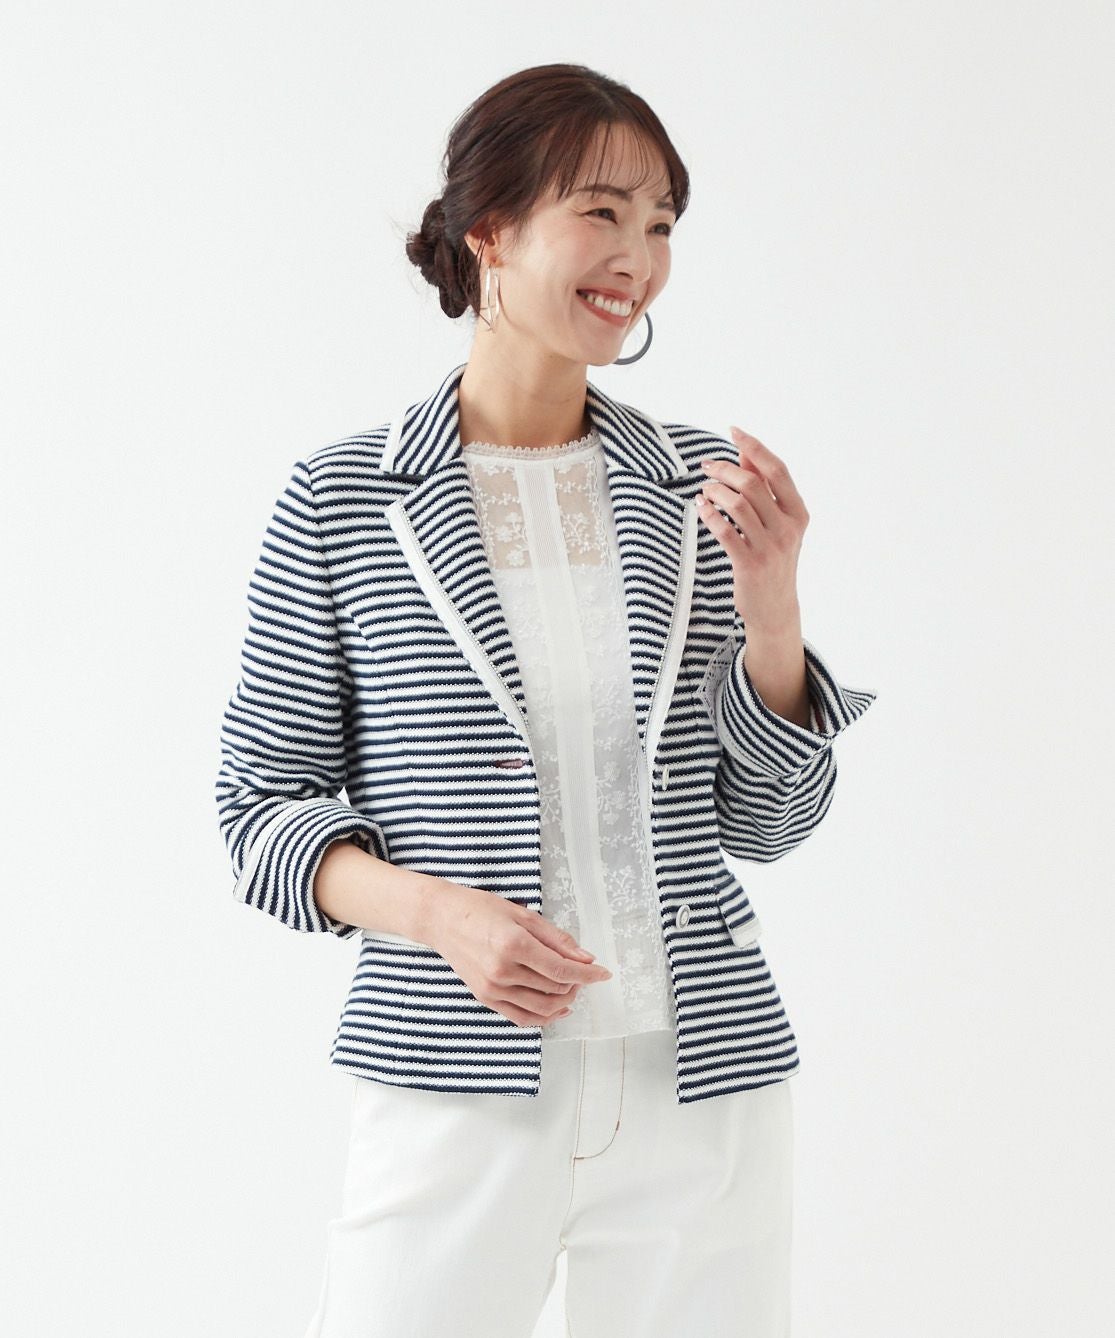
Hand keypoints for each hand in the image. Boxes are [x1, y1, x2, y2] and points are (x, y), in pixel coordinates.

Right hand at [425, 881, 612, 1027]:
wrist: (443, 920)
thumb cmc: (482, 910)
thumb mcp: (523, 914)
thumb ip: (556, 939)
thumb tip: (586, 958)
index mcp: (514, 944)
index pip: (561, 970)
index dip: (588, 975)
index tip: (604, 974)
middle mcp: (502, 970)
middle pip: (554, 989)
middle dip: (577, 984)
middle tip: (584, 972)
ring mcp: (492, 988)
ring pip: (542, 1008)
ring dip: (564, 1001)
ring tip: (571, 988)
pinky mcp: (485, 998)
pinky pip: (521, 1018)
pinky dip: (544, 1017)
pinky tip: (557, 1008)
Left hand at [697, 427, 809, 629]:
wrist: (775, 608)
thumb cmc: (774, 560)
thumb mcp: (777, 524)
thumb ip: (763, 490)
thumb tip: (745, 455)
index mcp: (798, 513)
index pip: (777, 470)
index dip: (754, 447)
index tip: (734, 431)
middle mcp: (788, 528)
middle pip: (754, 483)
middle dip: (725, 469)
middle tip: (707, 466)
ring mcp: (770, 547)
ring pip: (737, 504)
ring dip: (715, 491)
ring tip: (704, 490)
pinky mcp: (749, 564)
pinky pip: (725, 530)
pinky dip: (709, 514)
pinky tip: (701, 507)